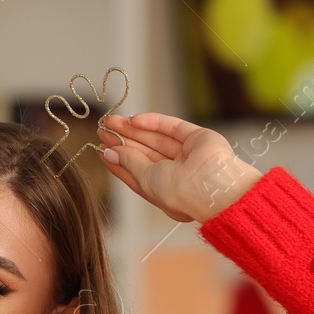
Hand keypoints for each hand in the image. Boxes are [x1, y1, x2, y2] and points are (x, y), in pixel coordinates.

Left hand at [94, 112, 262, 222]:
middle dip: (123, 141)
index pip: (136, 172)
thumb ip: (129, 163)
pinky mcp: (198, 138)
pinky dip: (153, 122)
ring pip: (156, 138)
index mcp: (164, 190)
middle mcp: (177, 173)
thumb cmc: (179, 193)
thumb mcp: (146, 180)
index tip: (101, 149)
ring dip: (134, 129)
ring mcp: (188, 155)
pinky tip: (134, 120)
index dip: (119, 160)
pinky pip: (172, 127)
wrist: (212, 187)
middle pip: (144, 153)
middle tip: (102, 129)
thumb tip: (110, 152)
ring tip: (111, 121)